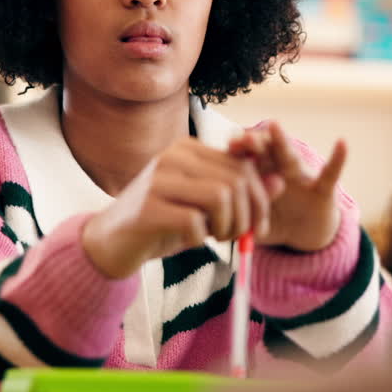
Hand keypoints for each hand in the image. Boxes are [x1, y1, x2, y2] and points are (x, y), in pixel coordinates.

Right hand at [81, 137, 284, 278]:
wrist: (110, 242)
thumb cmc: (162, 222)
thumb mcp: (206, 208)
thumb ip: (240, 193)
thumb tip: (280, 181)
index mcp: (189, 149)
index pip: (242, 166)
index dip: (259, 199)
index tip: (256, 228)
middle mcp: (173, 156)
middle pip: (235, 181)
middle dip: (247, 216)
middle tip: (238, 238)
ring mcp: (158, 179)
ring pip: (220, 197)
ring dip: (227, 227)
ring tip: (215, 238)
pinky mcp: (148, 207)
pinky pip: (194, 221)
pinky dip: (199, 238)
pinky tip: (189, 241)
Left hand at [228, 121, 345, 252]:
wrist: (306, 232)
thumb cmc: (276, 221)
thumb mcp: (258, 225)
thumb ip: (246, 224)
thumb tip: (233, 225)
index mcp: (259, 176)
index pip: (245, 157)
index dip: (237, 150)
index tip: (230, 146)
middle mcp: (278, 170)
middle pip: (264, 151)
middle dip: (253, 142)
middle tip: (244, 139)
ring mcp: (301, 177)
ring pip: (290, 157)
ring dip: (281, 142)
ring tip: (274, 125)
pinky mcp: (322, 189)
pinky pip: (330, 173)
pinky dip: (337, 159)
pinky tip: (342, 143)